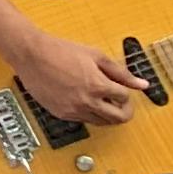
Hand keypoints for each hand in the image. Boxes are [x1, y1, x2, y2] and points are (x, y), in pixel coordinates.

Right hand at [7, 24, 145, 129]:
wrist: (30, 54)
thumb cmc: (60, 51)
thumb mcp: (95, 56)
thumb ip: (121, 72)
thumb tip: (141, 84)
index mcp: (98, 85)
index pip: (125, 98)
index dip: (126, 93)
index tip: (122, 89)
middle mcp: (87, 101)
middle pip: (119, 118)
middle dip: (125, 111)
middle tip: (121, 104)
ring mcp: (73, 110)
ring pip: (102, 122)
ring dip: (107, 114)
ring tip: (101, 100)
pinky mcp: (61, 114)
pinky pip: (83, 120)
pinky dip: (89, 113)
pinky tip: (83, 99)